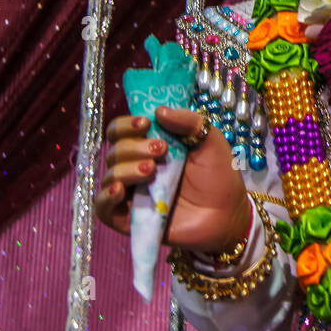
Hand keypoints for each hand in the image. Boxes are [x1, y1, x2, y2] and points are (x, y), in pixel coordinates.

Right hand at [94, 106, 250, 255]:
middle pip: (115, 151)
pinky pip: (103, 208)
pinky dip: (106, 197)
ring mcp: (132, 193)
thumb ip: (189, 121)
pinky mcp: (129, 219)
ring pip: (110, 176)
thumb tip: (158, 111)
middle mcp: (136, 167)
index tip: (145, 123)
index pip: (121, 131)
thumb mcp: (210, 141)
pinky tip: (121, 190)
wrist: (227, 213)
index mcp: (149, 146)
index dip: (126, 125)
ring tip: (152, 170)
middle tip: (161, 150)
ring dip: (127, 169)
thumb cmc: (218, 176)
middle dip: (134, 147)